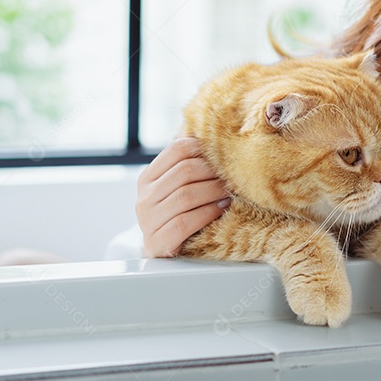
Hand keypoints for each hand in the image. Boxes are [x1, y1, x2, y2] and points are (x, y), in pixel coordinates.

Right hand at [135, 136, 229, 257]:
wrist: (165, 250)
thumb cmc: (180, 212)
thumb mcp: (179, 186)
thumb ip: (190, 163)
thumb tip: (212, 129)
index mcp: (148, 177)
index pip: (177, 149)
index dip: (204, 148)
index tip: (225, 154)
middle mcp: (144, 197)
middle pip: (184, 172)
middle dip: (214, 172)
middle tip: (235, 174)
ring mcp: (147, 221)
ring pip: (186, 196)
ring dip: (215, 192)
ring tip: (232, 191)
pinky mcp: (156, 242)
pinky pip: (185, 222)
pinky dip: (208, 213)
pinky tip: (222, 209)